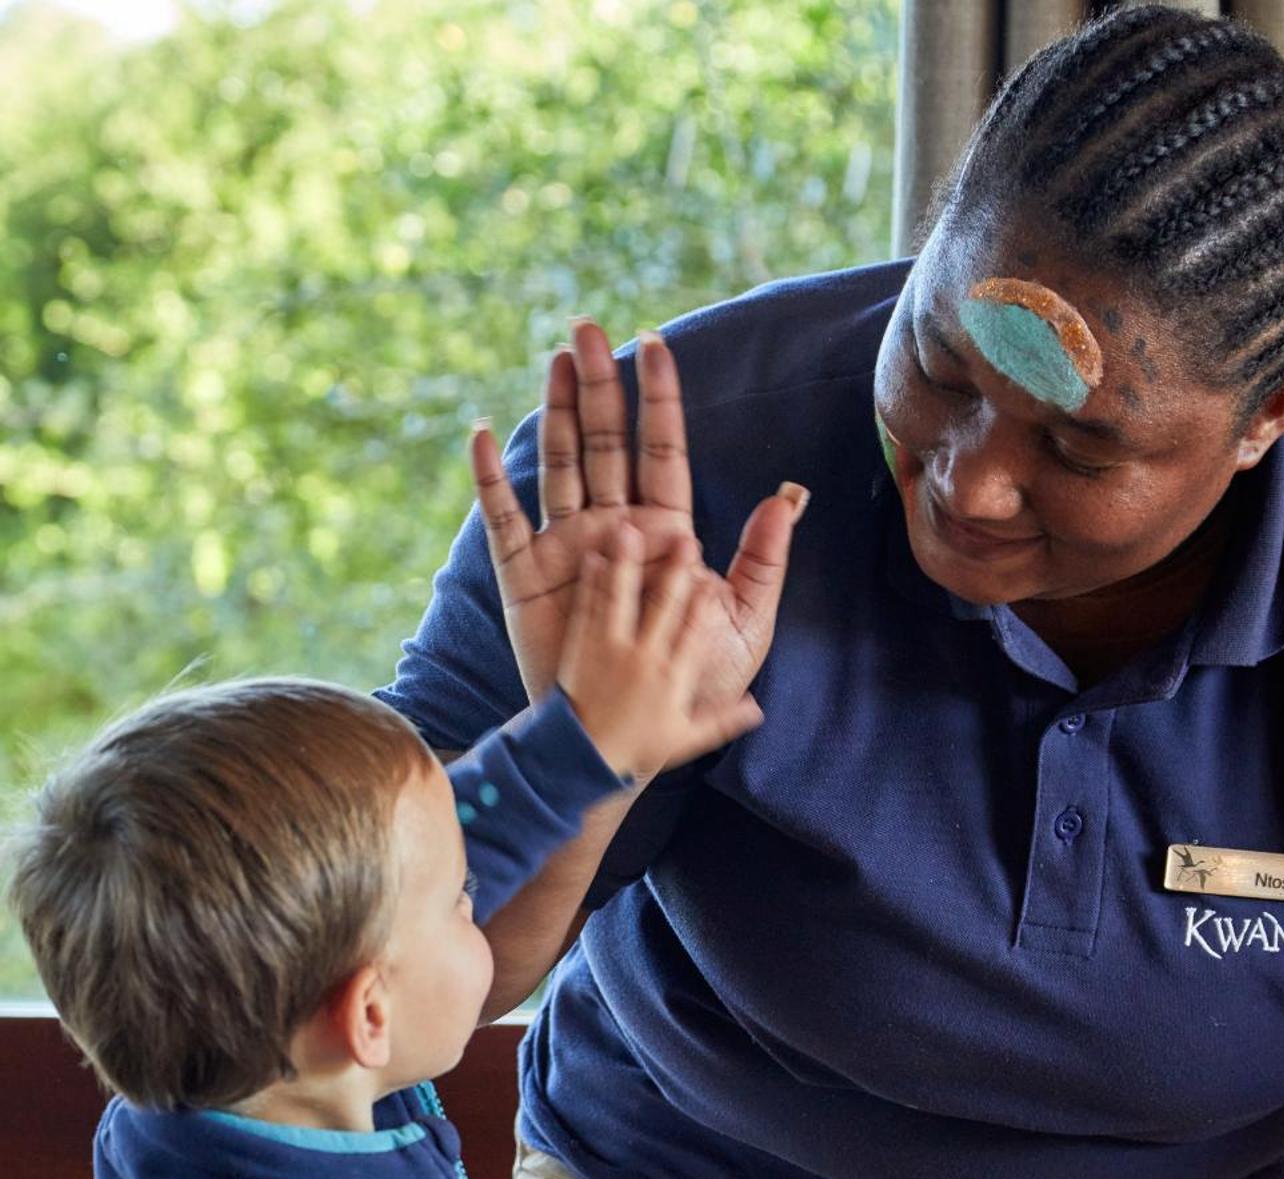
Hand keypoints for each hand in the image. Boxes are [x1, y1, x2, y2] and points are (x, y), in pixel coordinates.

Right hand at [469, 320, 807, 709]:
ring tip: (553, 358)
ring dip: (555, 411)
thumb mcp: (743, 623)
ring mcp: (568, 547)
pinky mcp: (527, 576)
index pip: (661, 450)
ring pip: (559, 464)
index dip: (658, 398)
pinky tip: (483, 435)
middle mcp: (613, 528)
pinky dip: (491, 478)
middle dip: (598, 385)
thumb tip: (790, 494)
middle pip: (605, 442)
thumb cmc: (695, 686)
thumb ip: (764, 560)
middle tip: (588, 327)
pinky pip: (505, 520)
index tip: (654, 343)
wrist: (637, 738)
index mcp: (664, 532)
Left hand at [556, 521, 763, 779]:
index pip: (693, 636)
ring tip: (628, 531)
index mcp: (673, 677)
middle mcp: (644, 659)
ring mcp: (610, 651)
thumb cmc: (636, 749)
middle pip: (663, 610)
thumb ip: (723, 720)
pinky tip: (593, 558)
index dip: (702, 607)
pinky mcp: (581, 648)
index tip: (711, 581)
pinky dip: (590, 584)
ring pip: (621, 600)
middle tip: (686, 541)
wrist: (584, 759)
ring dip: (626, 564)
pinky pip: (588, 610)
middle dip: (676, 575)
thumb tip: (757, 709)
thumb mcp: (686, 739)